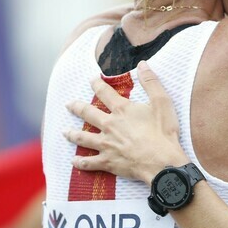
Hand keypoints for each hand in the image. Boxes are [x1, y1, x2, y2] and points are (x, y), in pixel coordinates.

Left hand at [64, 61, 188, 184]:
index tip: (91, 80)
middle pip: (88, 114)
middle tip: (68, 104)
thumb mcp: (162, 102)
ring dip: (73, 134)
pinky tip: (74, 161)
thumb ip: (151, 82)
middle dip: (77, 108)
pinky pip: (90, 162)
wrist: (162, 162)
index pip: (105, 93)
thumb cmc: (163, 132)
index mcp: (122, 110)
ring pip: (84, 138)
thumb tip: (142, 64)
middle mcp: (110, 125)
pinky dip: (81, 162)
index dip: (97, 84)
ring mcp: (107, 145)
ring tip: (64, 132)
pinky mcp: (108, 162)